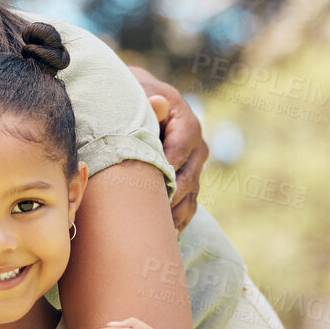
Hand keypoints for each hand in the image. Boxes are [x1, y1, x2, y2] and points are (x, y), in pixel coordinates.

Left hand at [136, 69, 206, 230]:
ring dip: (174, 215)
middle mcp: (196, 147)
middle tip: (150, 214)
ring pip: (190, 197)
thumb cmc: (133, 99)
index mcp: (186, 123)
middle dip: (170, 197)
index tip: (151, 183)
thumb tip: (157, 102)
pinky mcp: (188, 183)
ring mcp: (194, 167)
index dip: (168, 166)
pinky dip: (176, 221)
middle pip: (188, 178)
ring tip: (155, 231)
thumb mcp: (139, 93)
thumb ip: (146, 101)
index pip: (182, 148)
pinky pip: (188, 207)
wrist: (136, 104)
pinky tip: (162, 235)